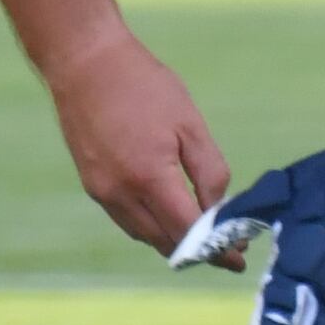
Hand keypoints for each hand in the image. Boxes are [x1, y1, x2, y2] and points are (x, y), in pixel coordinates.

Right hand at [47, 33, 230, 253]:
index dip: (216, 249)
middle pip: (165, 241)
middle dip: (198, 252)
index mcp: (149, 178)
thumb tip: (220, 210)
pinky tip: (170, 218)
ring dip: (174, 242)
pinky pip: (127, 220)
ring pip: (144, 235)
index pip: (188, 231)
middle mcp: (120, 194)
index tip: (238, 259)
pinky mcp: (92, 186)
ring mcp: (102, 193)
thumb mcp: (190, 124)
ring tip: (204, 240)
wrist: (86, 64)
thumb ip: (208, 172)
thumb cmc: (145, 87)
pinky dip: (151, 227)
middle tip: (228, 251)